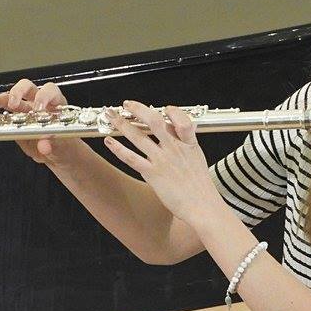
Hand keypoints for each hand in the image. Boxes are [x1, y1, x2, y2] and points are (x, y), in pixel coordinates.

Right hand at [0, 78, 85, 167]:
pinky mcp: (12, 120)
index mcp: (55, 105)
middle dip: (18, 92)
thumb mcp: (61, 148)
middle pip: (26, 87)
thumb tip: (45, 145)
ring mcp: (24, 110)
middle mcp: (38, 103)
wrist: (58, 155)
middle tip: (14, 104)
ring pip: (9, 97)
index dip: (44, 96)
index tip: (38, 108)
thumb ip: (54, 145)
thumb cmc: (63, 146)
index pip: (50, 91)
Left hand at [103, 100, 222, 222]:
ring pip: (138, 136)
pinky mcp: (152, 173)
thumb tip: (178, 132)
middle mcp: (174, 148)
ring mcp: (162, 160)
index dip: (171, 110)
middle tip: (126, 104)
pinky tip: (109, 142)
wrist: (201, 206)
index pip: (180, 118)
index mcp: (188, 143)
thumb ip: (186, 143)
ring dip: (122, 124)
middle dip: (137, 109)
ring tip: (111, 116)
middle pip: (154, 121)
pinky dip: (118, 148)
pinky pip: (131, 157)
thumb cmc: (200, 186)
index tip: (163, 108)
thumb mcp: (198, 158)